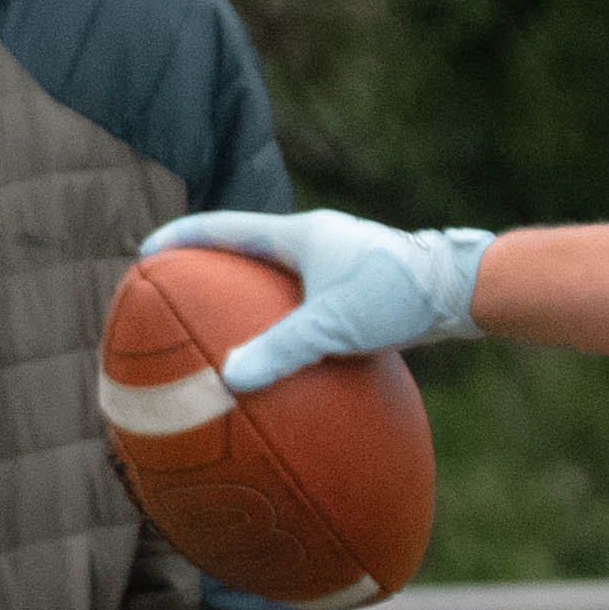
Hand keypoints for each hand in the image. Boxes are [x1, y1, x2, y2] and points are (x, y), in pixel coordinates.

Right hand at [138, 209, 495, 394]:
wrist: (463, 289)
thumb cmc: (398, 297)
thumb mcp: (334, 326)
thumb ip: (281, 351)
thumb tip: (229, 380)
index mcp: (298, 235)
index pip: (224, 228)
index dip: (181, 239)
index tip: (145, 252)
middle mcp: (315, 241)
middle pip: (245, 249)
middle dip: (208, 268)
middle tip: (172, 288)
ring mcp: (338, 263)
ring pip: (277, 278)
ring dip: (246, 296)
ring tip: (217, 327)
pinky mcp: (359, 288)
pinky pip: (305, 302)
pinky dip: (283, 322)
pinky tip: (280, 360)